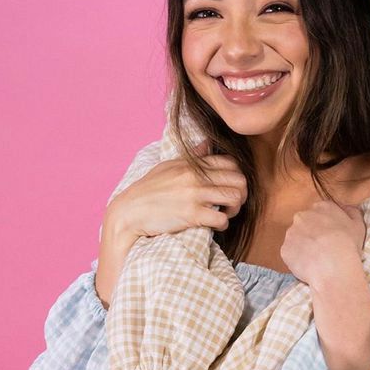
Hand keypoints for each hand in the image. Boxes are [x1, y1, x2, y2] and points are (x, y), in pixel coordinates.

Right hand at [96, 151, 246, 305]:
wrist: (129, 212)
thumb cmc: (148, 190)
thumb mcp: (168, 166)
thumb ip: (191, 156)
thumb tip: (207, 143)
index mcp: (192, 164)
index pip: (231, 163)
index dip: (236, 176)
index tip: (229, 187)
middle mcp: (196, 177)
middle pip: (239, 180)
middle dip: (241, 193)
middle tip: (232, 203)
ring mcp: (195, 195)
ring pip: (235, 197)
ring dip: (234, 209)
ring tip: (225, 213)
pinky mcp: (192, 215)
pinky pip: (222, 218)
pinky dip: (222, 224)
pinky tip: (214, 225)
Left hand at [280, 201, 365, 288]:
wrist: (334, 266)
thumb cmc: (348, 245)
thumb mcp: (358, 224)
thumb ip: (351, 212)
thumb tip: (346, 208)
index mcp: (321, 207)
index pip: (319, 212)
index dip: (325, 225)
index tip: (330, 236)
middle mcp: (303, 216)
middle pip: (304, 223)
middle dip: (311, 233)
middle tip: (322, 248)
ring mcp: (291, 232)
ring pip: (296, 238)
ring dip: (303, 246)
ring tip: (316, 259)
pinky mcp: (285, 249)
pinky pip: (290, 253)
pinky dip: (297, 259)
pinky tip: (309, 266)